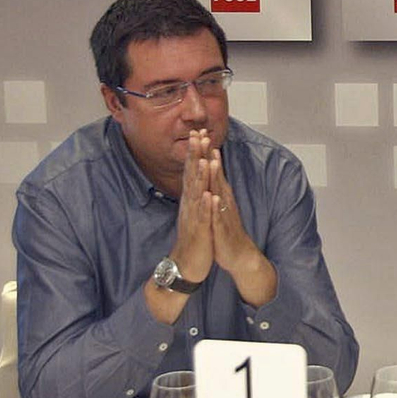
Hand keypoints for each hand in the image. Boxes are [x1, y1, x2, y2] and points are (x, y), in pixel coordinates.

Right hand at [168, 129, 216, 281]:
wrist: (188, 264)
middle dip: (195, 156)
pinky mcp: (199, 231)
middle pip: (192, 176)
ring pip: (196, 194)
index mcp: (191, 199)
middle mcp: (190, 204)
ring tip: (203, 160)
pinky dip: (205, 206)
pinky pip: (202, 217)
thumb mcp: (195, 211)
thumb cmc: (195, 237)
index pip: (193, 170)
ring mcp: (193, 217)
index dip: (196, 152)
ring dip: (199, 177)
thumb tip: (197, 177)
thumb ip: (195, 193)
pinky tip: (208, 195)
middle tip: (197, 135)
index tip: (199, 133)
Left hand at [201, 139, 277, 304]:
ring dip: (217, 177)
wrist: (239, 256)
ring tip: (213, 161)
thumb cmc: (226, 231)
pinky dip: (216, 207)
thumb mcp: (219, 208)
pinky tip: (213, 197)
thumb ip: (216, 190)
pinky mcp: (223, 230)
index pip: (214, 171)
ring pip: (220, 192)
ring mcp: (225, 214)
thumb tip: (211, 174)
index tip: (201, 134)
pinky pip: (219, 217)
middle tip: (206, 137)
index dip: (207, 153)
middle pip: (217, 176)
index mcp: (221, 196)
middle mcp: (224, 202)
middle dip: (212, 157)